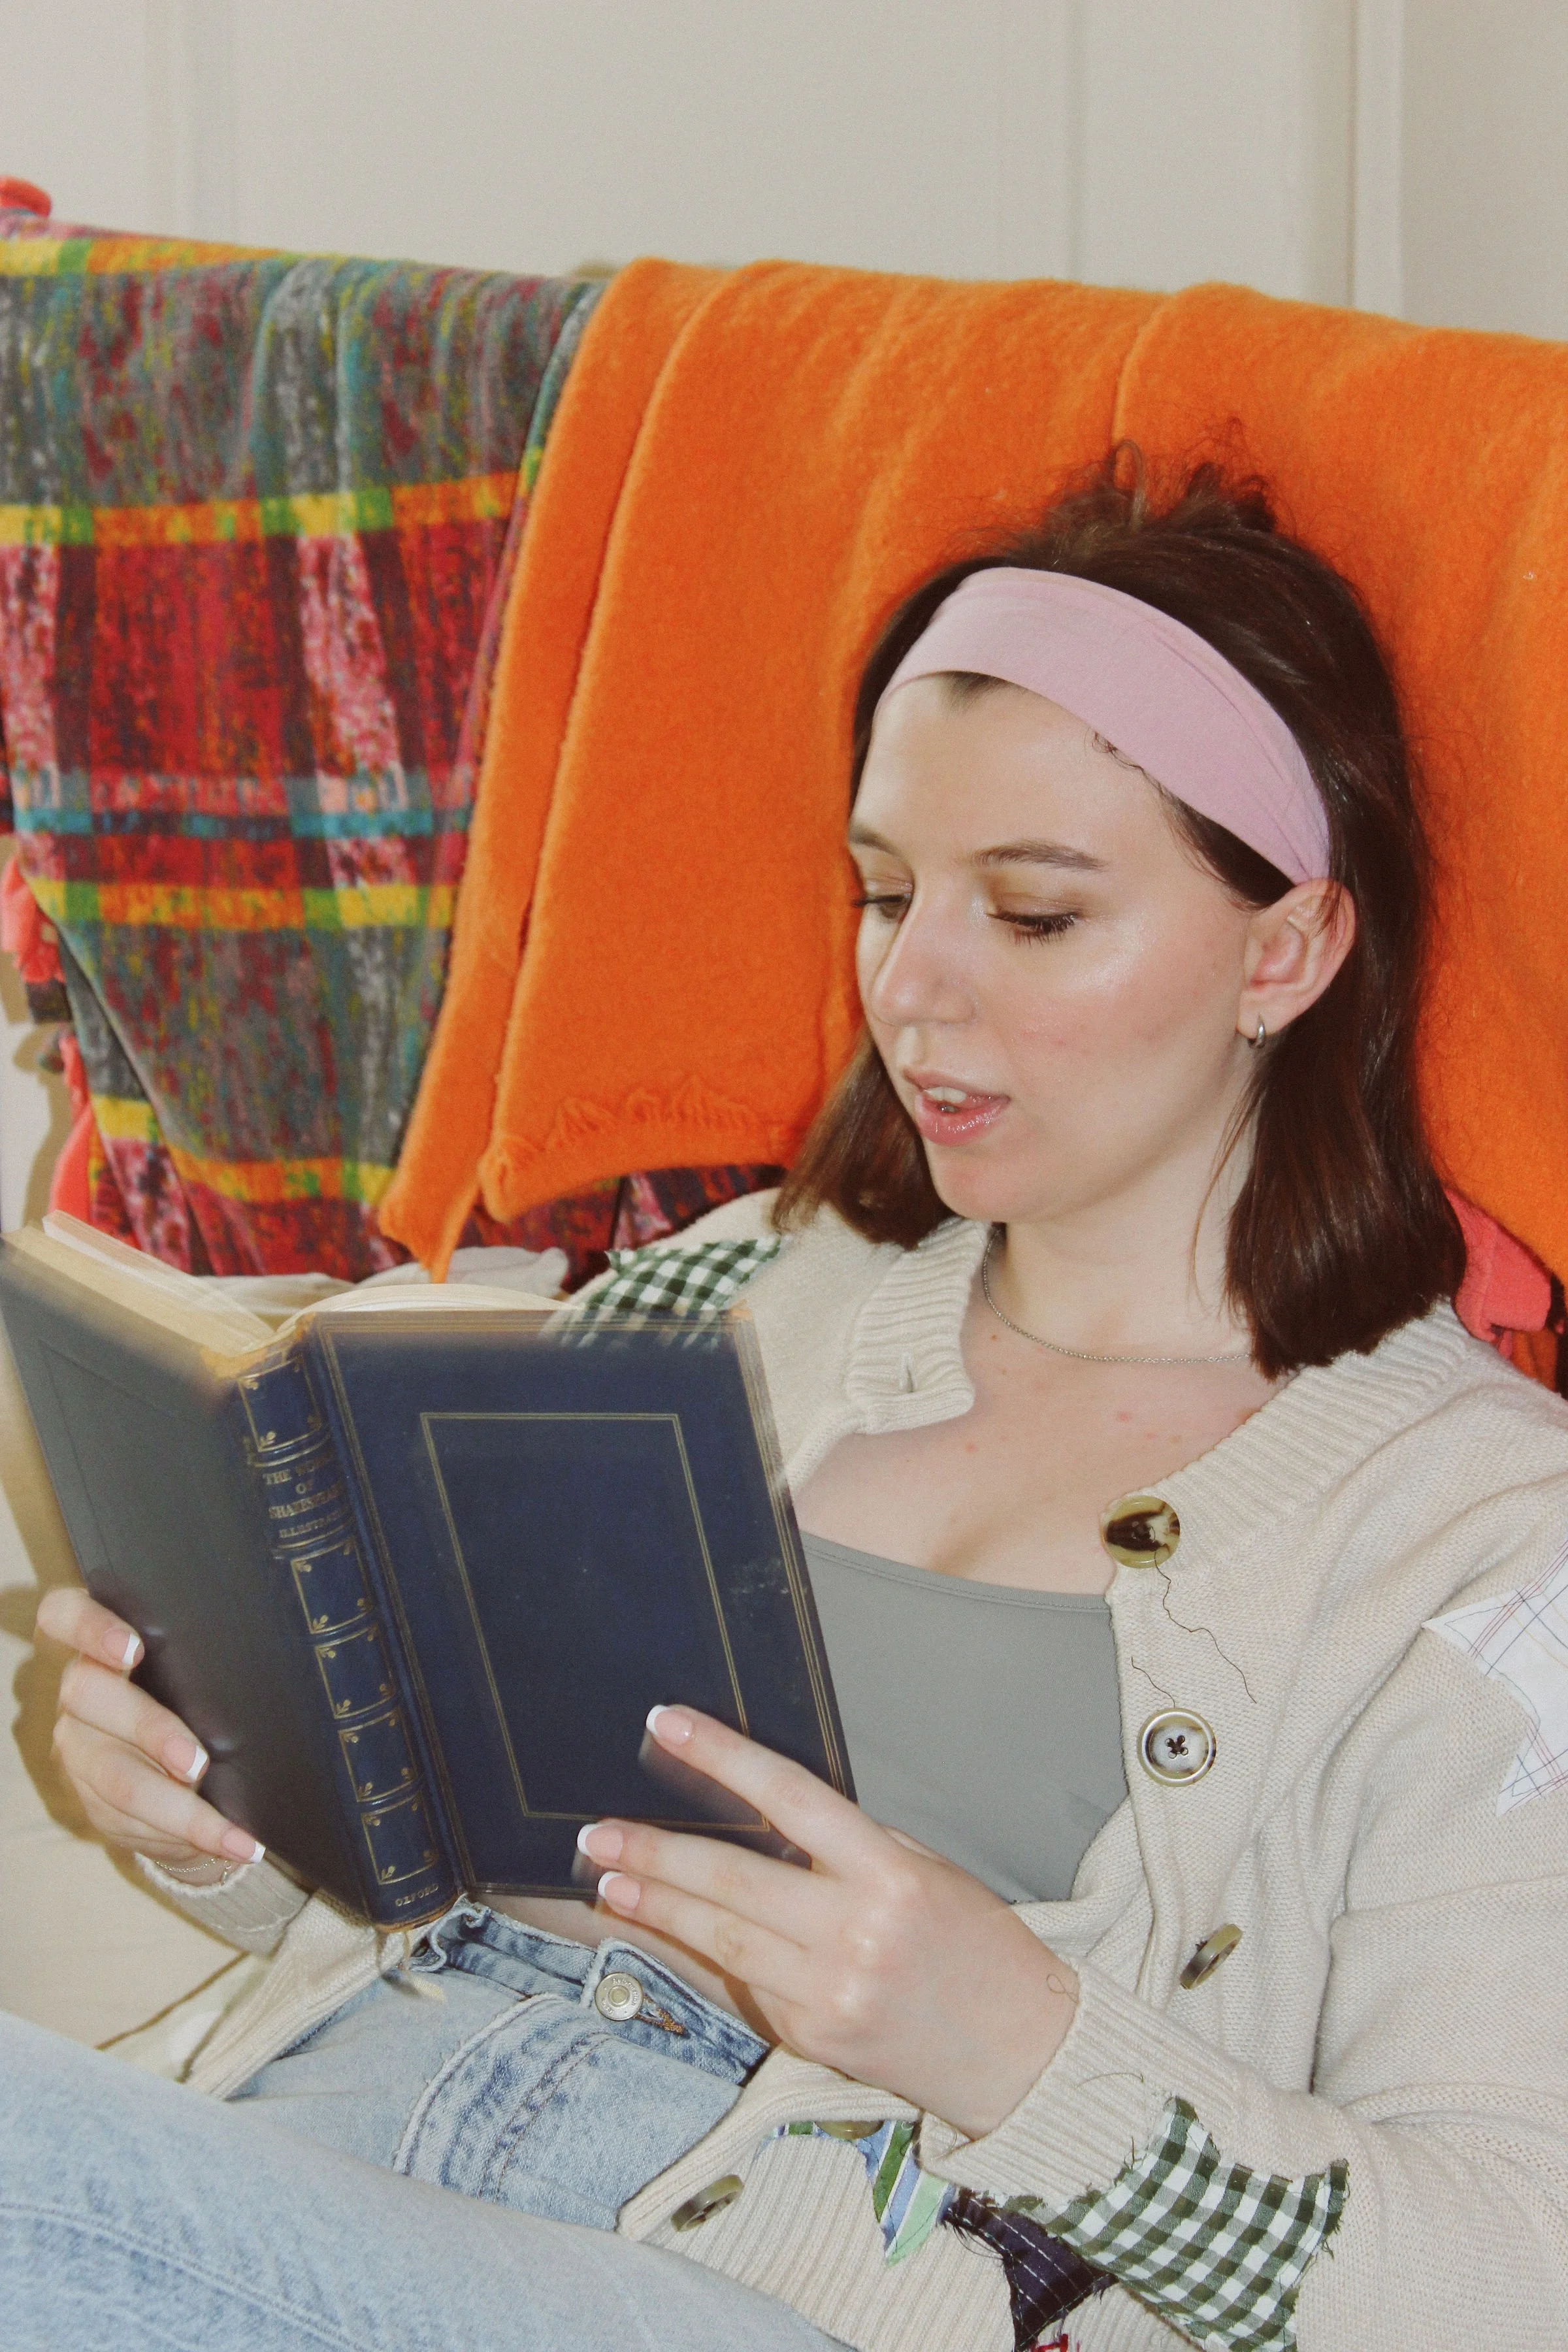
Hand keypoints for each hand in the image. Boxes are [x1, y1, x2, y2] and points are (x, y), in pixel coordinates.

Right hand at [35, 1586, 263, 1875]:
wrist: (179, 1766)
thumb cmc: (194, 1696)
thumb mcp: (193, 1673)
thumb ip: (199, 1661)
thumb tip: (266, 1660)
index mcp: (100, 1645)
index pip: (65, 1616)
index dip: (90, 1628)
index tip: (133, 1649)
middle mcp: (80, 1692)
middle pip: (91, 1698)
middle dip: (150, 1730)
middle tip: (197, 1762)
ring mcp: (79, 1748)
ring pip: (115, 1777)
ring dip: (178, 1807)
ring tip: (228, 1829)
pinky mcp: (91, 1799)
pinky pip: (130, 1821)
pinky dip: (190, 1835)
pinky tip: (237, 1845)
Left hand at [579, 1706, 1077, 2135]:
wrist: (1022, 2052)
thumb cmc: (977, 1946)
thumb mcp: (927, 1872)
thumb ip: (850, 1847)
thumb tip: (766, 1816)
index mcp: (887, 1875)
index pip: (789, 1798)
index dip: (723, 1756)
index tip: (668, 1724)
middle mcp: (853, 1933)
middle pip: (733, 1878)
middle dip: (657, 1853)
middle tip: (600, 1833)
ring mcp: (828, 1991)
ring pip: (722, 1937)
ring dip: (657, 1906)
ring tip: (609, 1879)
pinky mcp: (812, 2037)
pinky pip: (743, 1985)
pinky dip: (698, 1954)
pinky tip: (661, 1930)